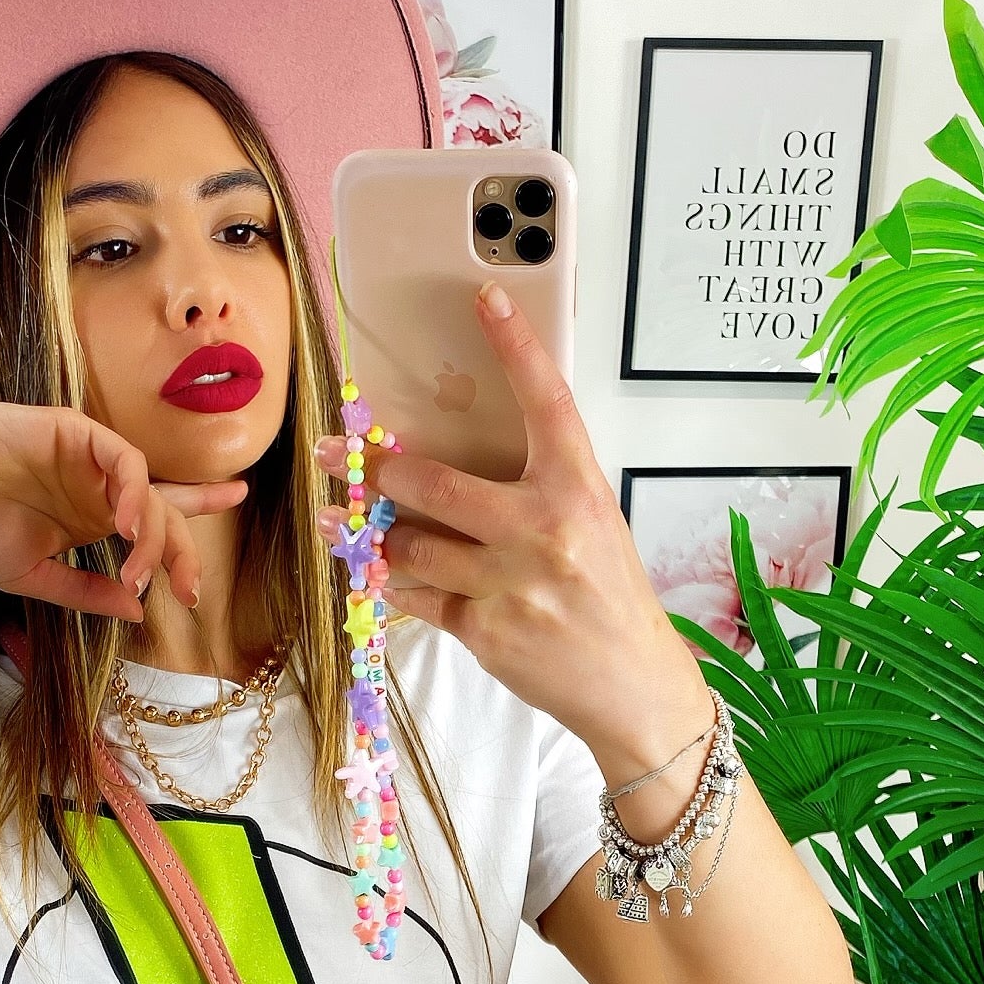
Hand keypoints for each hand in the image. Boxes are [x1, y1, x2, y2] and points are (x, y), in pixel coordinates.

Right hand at [0, 398, 244, 620]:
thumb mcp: (30, 575)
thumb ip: (83, 593)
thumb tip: (136, 612)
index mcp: (87, 521)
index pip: (151, 530)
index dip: (183, 551)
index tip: (196, 594)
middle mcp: (95, 490)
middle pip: (163, 514)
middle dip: (184, 552)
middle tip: (190, 590)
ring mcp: (89, 460)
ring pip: (148, 493)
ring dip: (152, 537)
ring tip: (137, 571)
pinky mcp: (77, 432)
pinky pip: (125, 460)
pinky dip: (133, 492)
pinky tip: (123, 527)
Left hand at [316, 281, 709, 783]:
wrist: (633, 684)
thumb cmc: (608, 598)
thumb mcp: (592, 526)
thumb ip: (537, 491)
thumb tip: (454, 465)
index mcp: (578, 489)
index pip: (545, 402)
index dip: (515, 346)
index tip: (486, 299)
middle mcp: (545, 529)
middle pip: (434, 482)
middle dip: (381, 472)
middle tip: (349, 459)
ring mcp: (513, 583)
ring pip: (412, 545)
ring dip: (377, 534)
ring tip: (350, 523)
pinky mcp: (487, 630)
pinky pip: (416, 597)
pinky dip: (397, 586)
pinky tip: (386, 575)